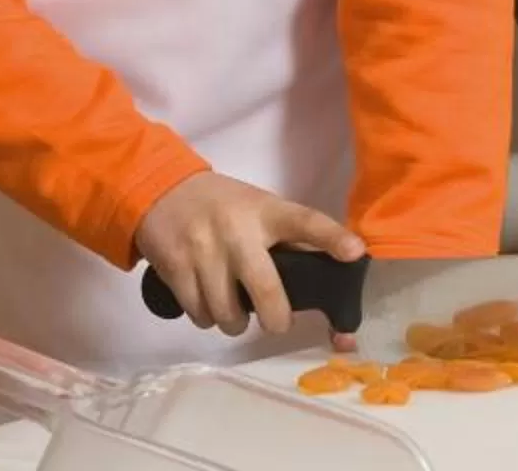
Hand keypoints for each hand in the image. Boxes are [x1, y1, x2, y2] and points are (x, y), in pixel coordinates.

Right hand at [133, 173, 364, 339]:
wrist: (162, 192)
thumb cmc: (225, 205)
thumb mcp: (259, 209)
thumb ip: (287, 237)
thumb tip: (326, 269)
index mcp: (267, 211)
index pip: (306, 222)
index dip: (332, 238)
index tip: (355, 253)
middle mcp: (238, 231)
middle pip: (264, 286)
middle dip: (276, 317)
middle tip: (280, 324)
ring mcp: (204, 251)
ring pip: (226, 311)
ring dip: (235, 322)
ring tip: (237, 315)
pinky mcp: (176, 268)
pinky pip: (198, 312)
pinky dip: (207, 319)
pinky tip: (210, 307)